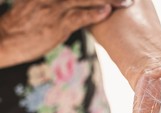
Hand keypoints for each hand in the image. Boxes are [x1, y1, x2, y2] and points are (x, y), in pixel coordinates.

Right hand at [0, 0, 128, 66]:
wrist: (6, 38)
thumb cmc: (27, 23)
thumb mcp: (43, 6)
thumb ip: (65, 4)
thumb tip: (84, 6)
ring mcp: (55, 7)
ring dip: (108, 0)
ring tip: (127, 1)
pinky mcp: (57, 25)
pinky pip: (78, 16)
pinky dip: (93, 13)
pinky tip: (107, 12)